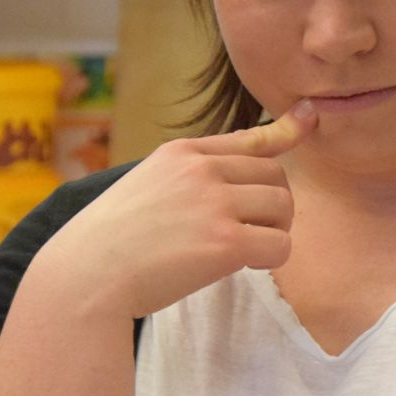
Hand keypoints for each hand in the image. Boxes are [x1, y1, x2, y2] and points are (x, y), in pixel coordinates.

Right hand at [33, 100, 316, 320]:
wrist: (84, 278)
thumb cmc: (113, 240)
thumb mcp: (148, 185)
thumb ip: (193, 173)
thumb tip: (241, 167)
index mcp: (181, 153)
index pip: (250, 138)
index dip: (287, 130)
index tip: (310, 118)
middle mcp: (200, 170)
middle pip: (276, 176)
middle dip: (272, 205)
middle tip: (248, 231)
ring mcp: (214, 204)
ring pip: (284, 208)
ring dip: (273, 231)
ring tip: (241, 249)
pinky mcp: (226, 242)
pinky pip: (281, 245)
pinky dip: (271, 258)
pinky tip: (242, 266)